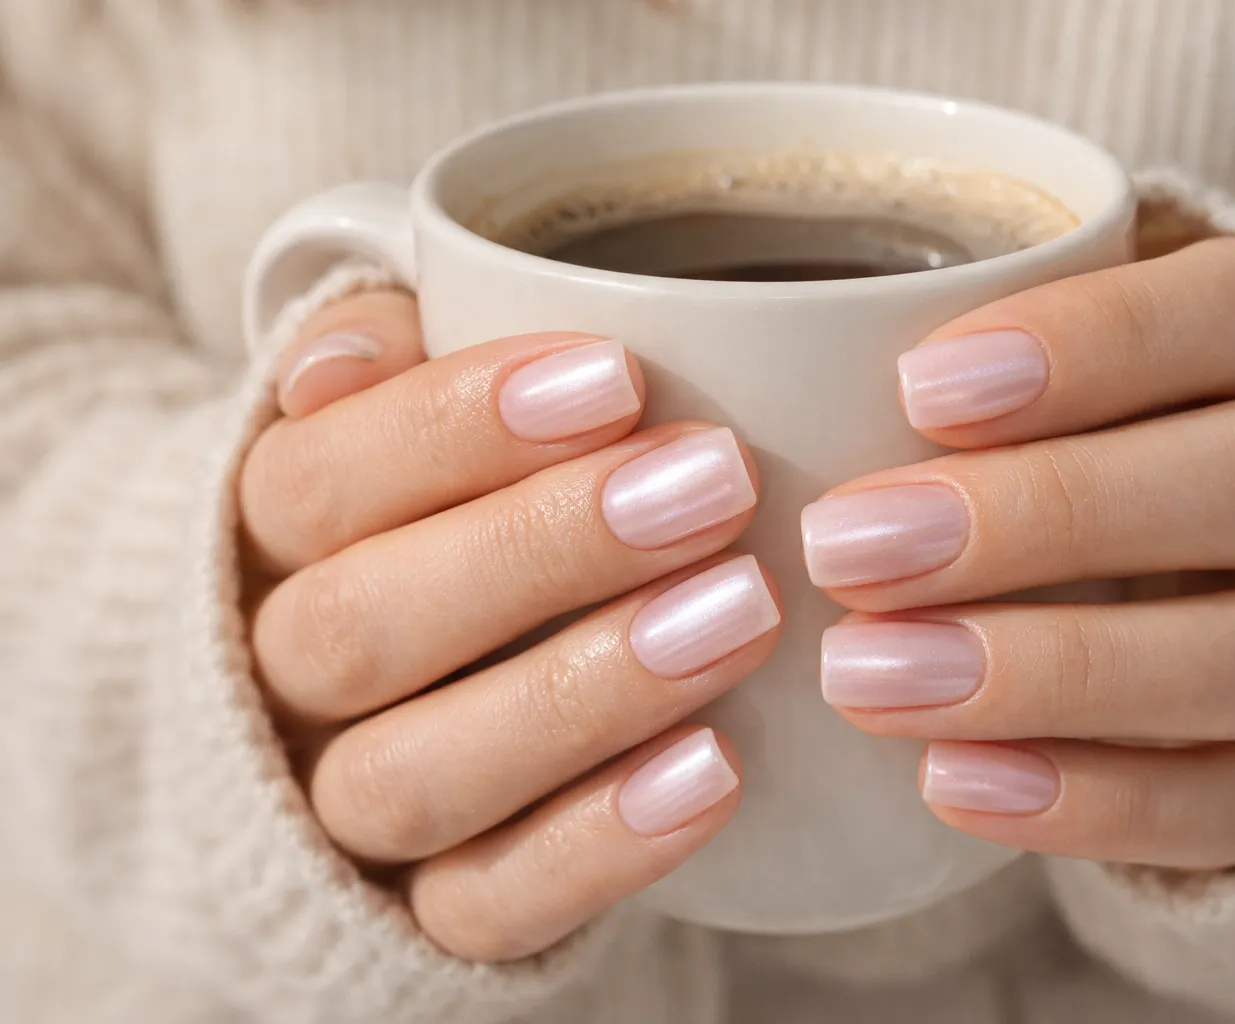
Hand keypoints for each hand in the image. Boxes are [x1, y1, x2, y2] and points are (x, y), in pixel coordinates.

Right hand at [239, 291, 781, 959]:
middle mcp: (281, 685)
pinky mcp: (421, 918)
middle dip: (544, 548)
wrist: (357, 709)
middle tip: (715, 483)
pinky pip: (485, 904)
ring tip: (742, 611)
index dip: (457, 425)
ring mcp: (341, 812)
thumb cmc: (421, 521)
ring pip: (419, 774)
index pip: (319, 480)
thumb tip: (347, 358)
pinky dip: (595, 846)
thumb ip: (376, 367)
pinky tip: (715, 768)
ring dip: (585, 692)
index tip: (620, 376)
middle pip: (364, 627)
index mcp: (262, 544)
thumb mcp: (387, 423)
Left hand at [805, 238, 1234, 869]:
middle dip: (1053, 514)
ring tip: (865, 680)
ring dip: (1062, 668)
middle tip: (847, 548)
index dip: (1099, 342)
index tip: (917, 386)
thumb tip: (655, 326)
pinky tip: (949, 786)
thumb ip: (882, 333)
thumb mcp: (963, 354)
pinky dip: (1097, 800)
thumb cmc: (1008, 435)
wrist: (1126, 586)